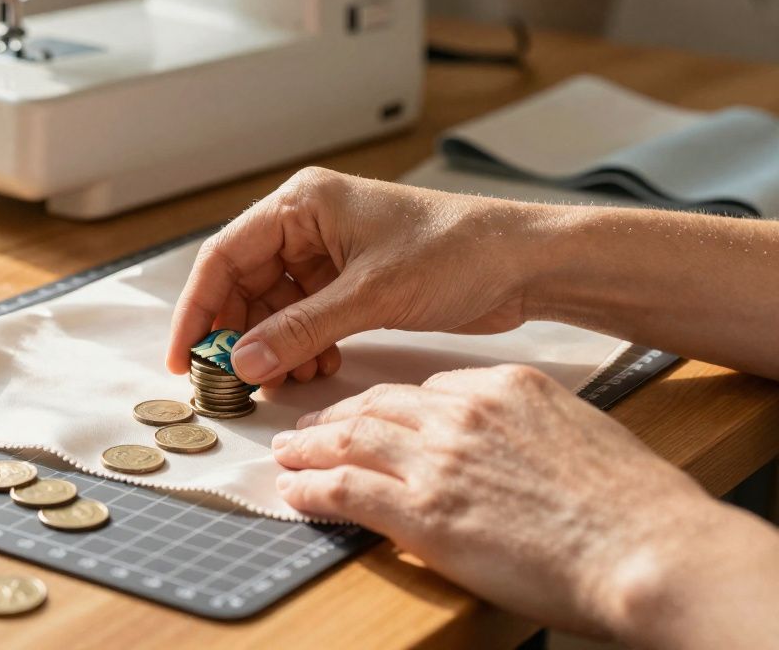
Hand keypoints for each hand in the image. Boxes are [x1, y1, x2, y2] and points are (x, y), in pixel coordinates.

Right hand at [167, 167, 545, 384]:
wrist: (525, 264)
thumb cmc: (459, 250)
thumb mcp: (371, 295)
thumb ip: (301, 329)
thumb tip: (244, 361)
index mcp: (303, 205)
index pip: (225, 257)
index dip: (198, 309)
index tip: (184, 356)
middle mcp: (308, 225)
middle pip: (244, 286)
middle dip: (239, 335)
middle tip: (233, 380)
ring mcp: (328, 255)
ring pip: (274, 308)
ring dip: (275, 346)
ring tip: (287, 378)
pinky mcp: (350, 283)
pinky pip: (305, 319)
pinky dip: (303, 347)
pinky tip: (318, 367)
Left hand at [273, 364, 765, 643]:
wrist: (647, 548)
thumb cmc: (631, 506)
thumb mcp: (579, 436)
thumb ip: (529, 431)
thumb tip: (504, 452)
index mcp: (506, 388)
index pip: (426, 388)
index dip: (386, 405)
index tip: (368, 415)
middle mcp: (464, 413)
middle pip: (378, 405)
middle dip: (336, 417)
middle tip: (308, 428)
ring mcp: (439, 459)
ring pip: (351, 439)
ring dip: (310, 447)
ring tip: (288, 455)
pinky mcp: (423, 511)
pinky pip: (347, 489)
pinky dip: (313, 489)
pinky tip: (294, 493)